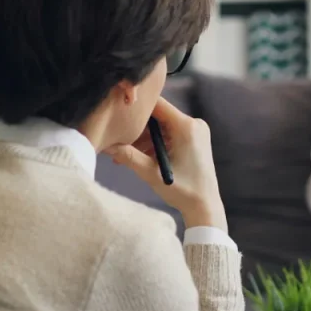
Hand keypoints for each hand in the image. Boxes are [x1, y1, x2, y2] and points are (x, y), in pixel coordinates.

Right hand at [105, 98, 226, 231]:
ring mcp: (196, 131)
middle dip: (137, 128)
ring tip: (124, 153)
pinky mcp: (195, 139)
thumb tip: (105, 145)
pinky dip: (155, 142)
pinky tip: (140, 156)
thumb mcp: (151, 172)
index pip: (156, 104)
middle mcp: (194, 124)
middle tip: (117, 141)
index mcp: (186, 127)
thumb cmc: (182, 190)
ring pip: (162, 126)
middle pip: (158, 116)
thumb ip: (128, 156)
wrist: (205, 205)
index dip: (136, 107)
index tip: (118, 113)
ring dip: (144, 138)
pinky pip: (170, 133)